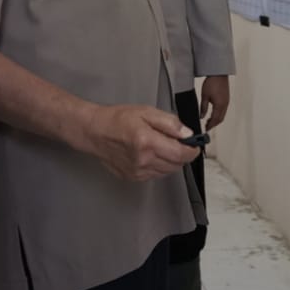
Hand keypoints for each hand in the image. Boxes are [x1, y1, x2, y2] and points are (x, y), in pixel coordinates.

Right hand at [77, 104, 199, 181]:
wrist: (95, 132)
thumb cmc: (118, 119)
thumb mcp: (146, 112)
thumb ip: (169, 123)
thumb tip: (187, 135)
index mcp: (148, 142)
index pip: (181, 154)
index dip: (192, 150)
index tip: (194, 145)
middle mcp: (144, 161)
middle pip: (176, 165)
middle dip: (182, 154)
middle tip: (178, 141)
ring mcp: (138, 172)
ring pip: (167, 171)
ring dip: (171, 160)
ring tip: (161, 145)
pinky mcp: (133, 178)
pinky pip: (155, 174)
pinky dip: (159, 165)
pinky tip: (151, 153)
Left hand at [200, 75, 230, 129]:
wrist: (219, 73)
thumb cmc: (212, 82)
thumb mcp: (204, 96)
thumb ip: (203, 108)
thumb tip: (202, 117)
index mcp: (219, 105)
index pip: (215, 119)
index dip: (210, 126)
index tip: (206, 129)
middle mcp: (225, 105)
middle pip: (220, 119)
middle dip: (214, 124)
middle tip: (207, 127)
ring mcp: (227, 102)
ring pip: (223, 115)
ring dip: (216, 120)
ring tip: (209, 121)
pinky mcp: (227, 99)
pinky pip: (224, 110)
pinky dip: (219, 114)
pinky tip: (213, 113)